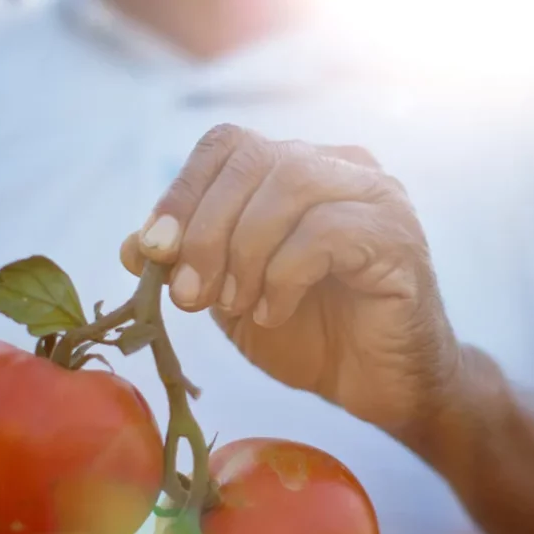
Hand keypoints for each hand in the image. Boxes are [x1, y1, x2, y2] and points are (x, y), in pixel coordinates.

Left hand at [121, 124, 461, 443]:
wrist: (379, 388)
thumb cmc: (311, 338)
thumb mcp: (232, 299)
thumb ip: (191, 265)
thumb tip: (135, 245)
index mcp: (298, 170)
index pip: (227, 145)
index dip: (181, 192)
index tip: (153, 252)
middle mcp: (340, 168)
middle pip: (254, 158)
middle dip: (205, 230)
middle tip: (189, 295)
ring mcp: (375, 197)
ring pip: (289, 185)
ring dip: (244, 251)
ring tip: (236, 305)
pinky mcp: (398, 238)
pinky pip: (326, 233)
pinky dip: (283, 276)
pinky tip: (274, 313)